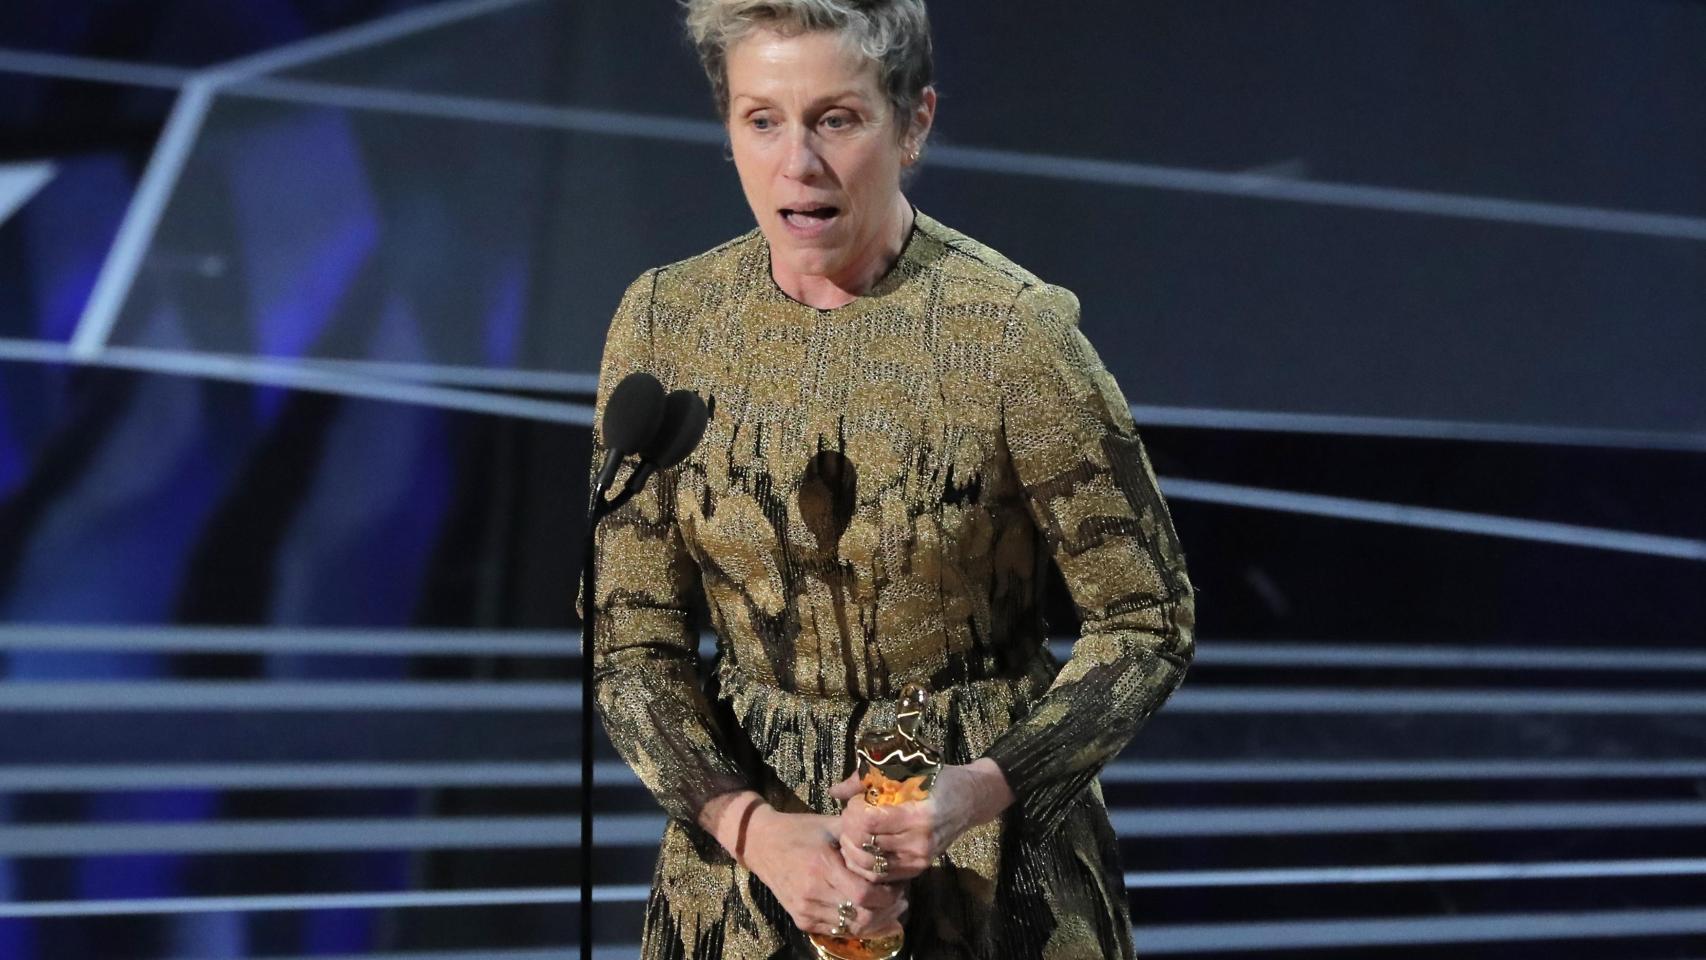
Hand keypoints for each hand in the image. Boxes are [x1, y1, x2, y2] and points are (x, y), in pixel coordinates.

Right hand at [743, 805, 907, 938]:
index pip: (864, 894)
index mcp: (822, 866)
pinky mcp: (801, 920)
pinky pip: (837, 931)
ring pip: (851, 928)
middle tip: (902, 899)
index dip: (888, 896)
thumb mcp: (831, 825)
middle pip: (861, 916)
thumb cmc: (800, 830)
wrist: (761, 844)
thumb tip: (892, 844)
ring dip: (876, 921)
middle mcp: (812, 893)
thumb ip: (860, 837)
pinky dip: (856, 925)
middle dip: (888, 911)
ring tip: (890, 908)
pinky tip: (868, 913)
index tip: (900, 885)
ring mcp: (805, 910)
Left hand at [830, 758, 1014, 882]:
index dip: (852, 812)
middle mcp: (920, 841)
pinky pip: (882, 876)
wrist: (970, 800)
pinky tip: (864, 848)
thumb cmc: (937, 778)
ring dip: (853, 851)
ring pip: (870, 866)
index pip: (868, 821)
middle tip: (848, 819)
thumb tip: (833, 791)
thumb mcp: (905, 769)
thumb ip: (866, 780)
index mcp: (919, 813)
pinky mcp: (918, 869)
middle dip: (848, 831)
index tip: (854, 803)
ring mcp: (920, 859)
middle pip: (866, 845)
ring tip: (853, 834)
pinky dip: (865, 865)